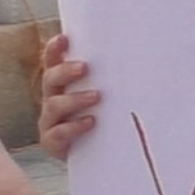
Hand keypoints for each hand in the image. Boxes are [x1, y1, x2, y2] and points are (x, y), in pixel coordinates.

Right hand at [37, 33, 100, 162]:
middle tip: (85, 67)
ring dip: (75, 99)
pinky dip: (74, 126)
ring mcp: (50, 121)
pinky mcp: (53, 142)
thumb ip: (111, 79)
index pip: (53, 61)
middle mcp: (52, 99)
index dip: (55, 49)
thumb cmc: (102, 119)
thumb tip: (144, 58)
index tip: (65, 38)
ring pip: (55, 105)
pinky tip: (90, 122)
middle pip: (51, 79)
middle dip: (66, 71)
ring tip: (96, 96)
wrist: (95, 156)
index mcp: (62, 84)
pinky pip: (59, 133)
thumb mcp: (105, 96)